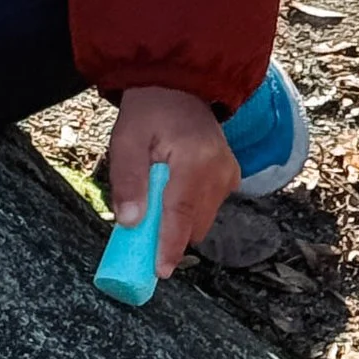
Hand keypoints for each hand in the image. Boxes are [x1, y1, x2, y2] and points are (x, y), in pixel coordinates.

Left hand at [104, 86, 238, 281]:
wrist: (178, 86)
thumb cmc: (149, 111)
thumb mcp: (126, 140)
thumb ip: (128, 181)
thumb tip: (131, 223)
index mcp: (194, 159)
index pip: (181, 213)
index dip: (169, 245)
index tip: (160, 271)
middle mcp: (219, 170)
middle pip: (193, 222)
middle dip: (168, 234)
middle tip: (141, 229)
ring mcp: (229, 174)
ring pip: (201, 219)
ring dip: (177, 220)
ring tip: (155, 195)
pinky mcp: (231, 177)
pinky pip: (207, 207)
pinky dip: (188, 208)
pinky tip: (173, 188)